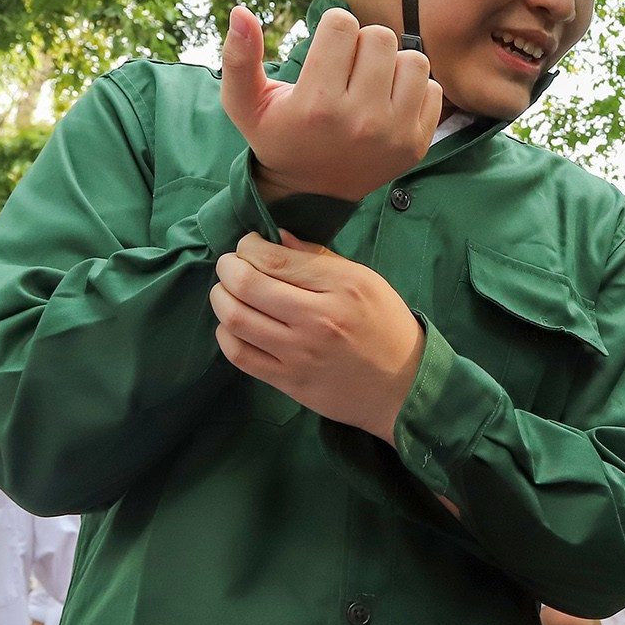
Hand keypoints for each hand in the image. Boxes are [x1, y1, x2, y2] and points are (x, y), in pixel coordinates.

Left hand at [210, 231, 424, 442]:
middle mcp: (318, 319)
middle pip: (246, 285)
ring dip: (221, 298)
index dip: (247, 246)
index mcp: (341, 286)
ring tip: (229, 292)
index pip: (272, 258)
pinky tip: (235, 325)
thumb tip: (276, 237)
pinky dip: (226, 334)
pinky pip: (239, 355)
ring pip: (235, 318)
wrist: (403, 386)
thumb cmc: (385, 326)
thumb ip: (319, 257)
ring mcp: (300, 354)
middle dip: (227, 268)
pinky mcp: (289, 382)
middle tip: (230, 266)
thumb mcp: (365, 280)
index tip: (248, 246)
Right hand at [221, 4, 440, 203]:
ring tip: (370, 81)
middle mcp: (360, 119)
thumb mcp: (245, 103)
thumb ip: (239, 57)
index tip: (325, 53)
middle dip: (362, 43)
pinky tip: (389, 102)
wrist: (312, 192)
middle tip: (348, 67)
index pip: (342, 24)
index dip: (333, 30)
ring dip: (392, 64)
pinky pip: (432, 88)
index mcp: (317, 104)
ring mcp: (393, 134)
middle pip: (380, 36)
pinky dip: (413, 89)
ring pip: (413, 59)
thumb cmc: (278, 136)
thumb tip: (240, 10)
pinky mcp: (417, 143)